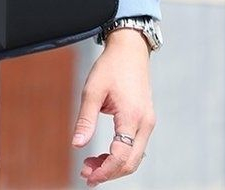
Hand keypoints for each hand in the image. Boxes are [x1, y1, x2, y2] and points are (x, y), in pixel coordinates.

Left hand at [71, 29, 155, 186]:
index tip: (87, 175)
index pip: (121, 156)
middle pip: (131, 162)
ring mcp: (147, 122)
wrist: (130, 50)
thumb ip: (85, 119)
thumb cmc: (110, 67)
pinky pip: (135, 146)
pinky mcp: (145, 120)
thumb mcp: (92, 91)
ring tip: (91, 165)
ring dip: (115, 165)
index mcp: (132, 117)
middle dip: (109, 172)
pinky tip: (104, 154)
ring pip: (135, 156)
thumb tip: (76, 145)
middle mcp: (145, 123)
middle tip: (86, 174)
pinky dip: (121, 154)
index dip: (104, 170)